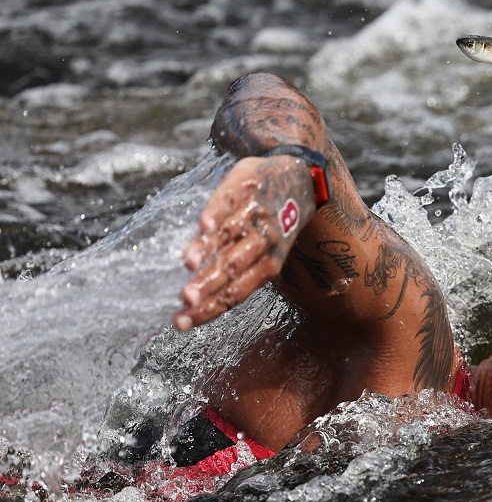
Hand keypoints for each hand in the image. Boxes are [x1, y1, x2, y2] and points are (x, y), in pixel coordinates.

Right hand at [173, 156, 314, 330]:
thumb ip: (236, 270)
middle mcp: (265, 240)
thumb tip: (196, 299)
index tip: (181, 323)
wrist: (300, 178)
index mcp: (269, 264)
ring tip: (189, 264)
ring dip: (209, 249)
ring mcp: (256, 212)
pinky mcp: (248, 184)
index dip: (209, 308)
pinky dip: (218, 212)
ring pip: (231, 234)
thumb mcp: (266, 252)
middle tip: (186, 299)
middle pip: (233, 266)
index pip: (236, 292)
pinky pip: (231, 201)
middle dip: (209, 284)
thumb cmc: (273, 224)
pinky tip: (204, 225)